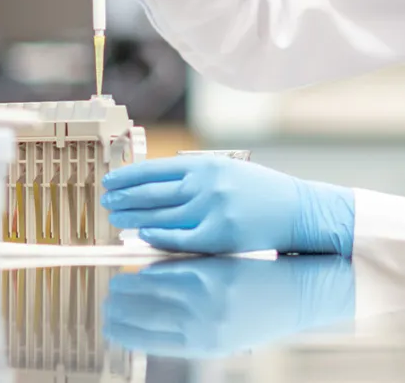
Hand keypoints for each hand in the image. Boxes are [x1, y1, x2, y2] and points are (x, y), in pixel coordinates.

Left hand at [102, 156, 354, 255]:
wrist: (299, 211)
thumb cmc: (264, 194)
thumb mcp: (229, 172)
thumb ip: (195, 177)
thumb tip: (155, 186)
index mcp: (206, 165)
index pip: (155, 170)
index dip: (128, 177)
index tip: (110, 182)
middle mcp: (206, 184)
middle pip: (152, 193)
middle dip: (124, 198)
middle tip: (106, 203)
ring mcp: (211, 209)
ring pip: (160, 216)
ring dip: (133, 218)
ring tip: (117, 220)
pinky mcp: (219, 235)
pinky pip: (179, 238)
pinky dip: (157, 237)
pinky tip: (142, 237)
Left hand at [103, 256, 354, 357]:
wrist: (294, 294)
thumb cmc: (256, 269)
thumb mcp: (219, 258)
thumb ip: (183, 262)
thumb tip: (141, 270)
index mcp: (205, 273)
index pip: (151, 277)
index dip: (128, 281)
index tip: (115, 279)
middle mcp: (204, 302)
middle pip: (146, 302)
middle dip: (121, 301)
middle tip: (108, 297)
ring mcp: (207, 327)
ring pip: (150, 325)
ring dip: (124, 322)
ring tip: (110, 317)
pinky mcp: (211, 345)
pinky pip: (165, 344)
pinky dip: (141, 338)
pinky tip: (128, 333)